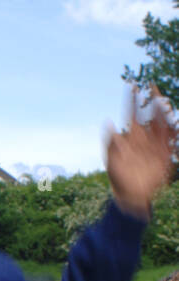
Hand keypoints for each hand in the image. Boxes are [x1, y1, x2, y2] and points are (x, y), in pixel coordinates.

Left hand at [106, 84, 175, 220]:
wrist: (130, 195)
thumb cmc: (117, 179)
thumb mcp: (111, 161)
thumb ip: (110, 142)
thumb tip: (108, 121)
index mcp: (129, 138)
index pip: (131, 114)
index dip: (132, 101)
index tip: (132, 86)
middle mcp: (143, 138)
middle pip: (148, 115)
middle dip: (150, 101)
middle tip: (152, 85)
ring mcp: (154, 145)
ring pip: (160, 124)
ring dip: (162, 113)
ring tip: (163, 101)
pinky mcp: (163, 155)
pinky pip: (169, 140)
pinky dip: (173, 131)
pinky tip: (174, 123)